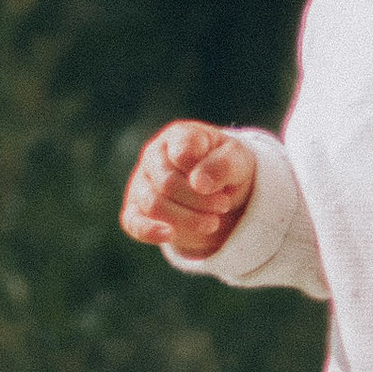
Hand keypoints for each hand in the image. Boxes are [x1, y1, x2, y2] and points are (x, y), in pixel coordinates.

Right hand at [120, 121, 257, 259]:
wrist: (222, 193)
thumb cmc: (226, 170)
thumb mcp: (238, 162)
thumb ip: (223, 166)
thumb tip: (198, 183)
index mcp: (179, 136)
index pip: (184, 150)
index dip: (204, 172)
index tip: (224, 186)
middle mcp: (154, 155)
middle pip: (167, 183)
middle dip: (199, 201)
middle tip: (223, 206)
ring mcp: (141, 182)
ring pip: (153, 205)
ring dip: (187, 219)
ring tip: (212, 222)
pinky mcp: (136, 210)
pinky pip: (133, 222)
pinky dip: (149, 230)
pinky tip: (169, 235)